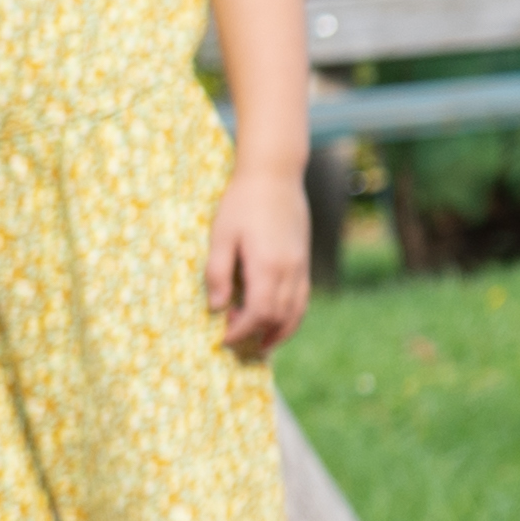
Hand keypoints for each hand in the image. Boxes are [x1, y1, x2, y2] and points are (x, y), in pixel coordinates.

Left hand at [203, 159, 309, 354]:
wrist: (275, 176)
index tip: (223, 340)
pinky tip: (276, 319)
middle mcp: (290, 270)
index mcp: (267, 266)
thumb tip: (216, 308)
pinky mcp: (303, 261)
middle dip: (257, 335)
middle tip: (234, 341)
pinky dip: (291, 317)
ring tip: (260, 344)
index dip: (241, 332)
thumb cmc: (242, 203)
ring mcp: (300, 267)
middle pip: (279, 318)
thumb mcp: (220, 236)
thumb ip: (218, 273)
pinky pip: (302, 299)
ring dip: (279, 332)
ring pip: (296, 312)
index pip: (259, 313)